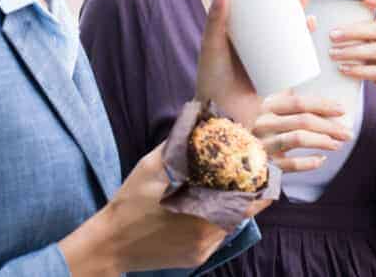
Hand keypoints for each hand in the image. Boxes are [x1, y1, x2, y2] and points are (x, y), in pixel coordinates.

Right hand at [61, 143, 272, 273]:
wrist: (109, 245)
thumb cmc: (130, 202)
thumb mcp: (151, 167)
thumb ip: (178, 144)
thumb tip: (197, 117)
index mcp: (202, 208)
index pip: (250, 199)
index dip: (262, 185)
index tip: (266, 170)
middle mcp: (208, 232)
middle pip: (245, 213)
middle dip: (251, 195)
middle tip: (253, 178)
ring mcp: (203, 249)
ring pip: (232, 225)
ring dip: (235, 208)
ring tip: (232, 189)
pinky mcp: (197, 259)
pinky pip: (218, 238)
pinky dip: (219, 223)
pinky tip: (209, 209)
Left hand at [194, 0, 312, 124]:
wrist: (225, 118)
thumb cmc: (211, 82)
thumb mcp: (212, 49)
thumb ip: (215, 23)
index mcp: (235, 27)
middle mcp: (253, 36)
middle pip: (274, 4)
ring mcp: (267, 50)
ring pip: (287, 22)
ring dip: (298, 7)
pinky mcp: (278, 65)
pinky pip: (295, 45)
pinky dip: (304, 33)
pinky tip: (312, 25)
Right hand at [252, 88, 352, 171]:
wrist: (240, 154)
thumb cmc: (266, 128)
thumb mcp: (272, 109)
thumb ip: (290, 97)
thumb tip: (320, 82)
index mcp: (268, 106)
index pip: (299, 102)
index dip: (323, 104)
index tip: (342, 109)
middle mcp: (263, 123)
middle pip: (303, 121)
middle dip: (330, 126)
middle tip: (347, 133)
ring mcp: (263, 144)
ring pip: (298, 139)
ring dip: (322, 141)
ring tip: (337, 144)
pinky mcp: (265, 164)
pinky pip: (291, 164)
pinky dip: (308, 163)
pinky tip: (321, 160)